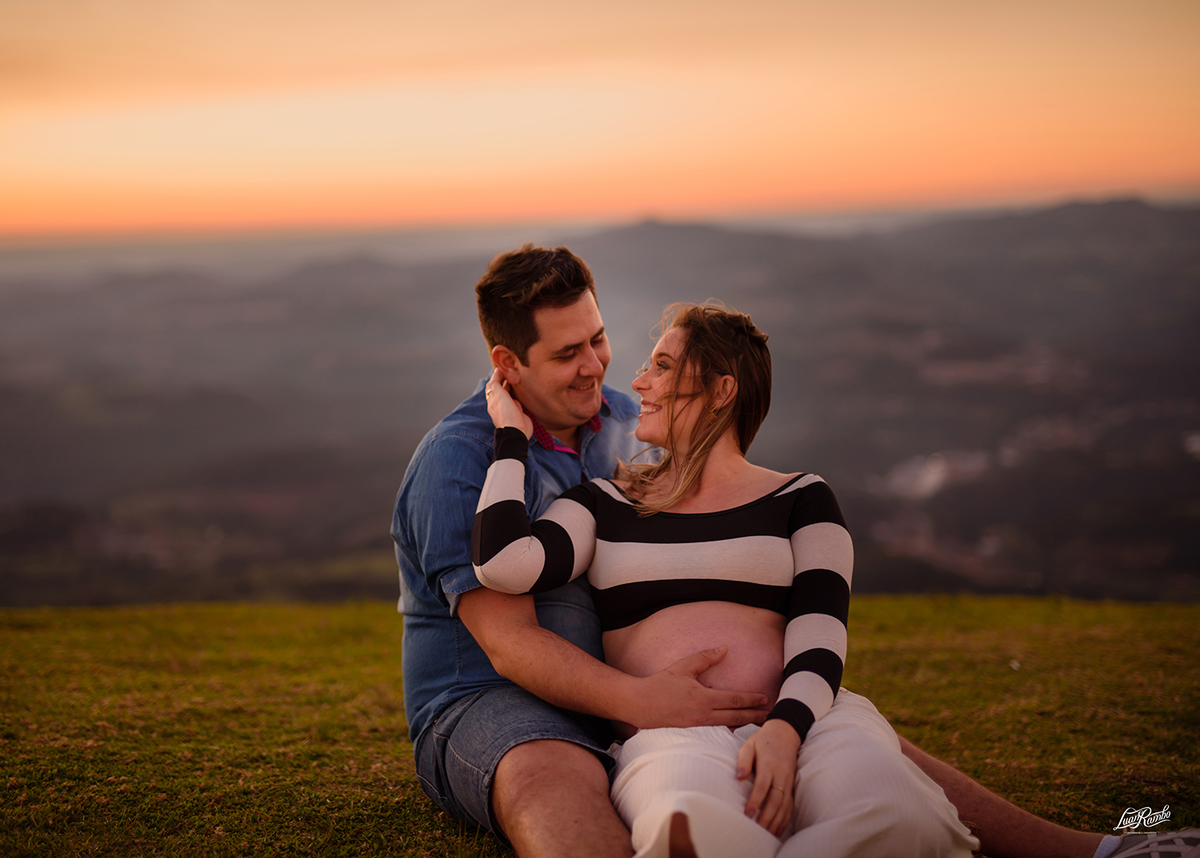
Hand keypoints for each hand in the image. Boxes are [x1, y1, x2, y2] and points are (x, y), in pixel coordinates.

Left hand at [485, 368, 532, 438]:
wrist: (516, 431)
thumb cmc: (506, 414)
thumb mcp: (499, 396)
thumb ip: (496, 385)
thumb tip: (495, 374)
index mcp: (493, 400)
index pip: (492, 385)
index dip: (496, 375)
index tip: (502, 366)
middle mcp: (501, 403)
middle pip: (500, 388)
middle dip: (504, 379)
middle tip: (510, 369)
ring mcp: (510, 406)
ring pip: (510, 392)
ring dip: (511, 384)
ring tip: (516, 375)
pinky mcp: (519, 410)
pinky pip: (518, 398)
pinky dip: (518, 391)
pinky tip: (522, 387)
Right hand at [626, 646, 770, 730]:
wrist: (640, 705)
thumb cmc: (661, 684)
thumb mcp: (683, 666)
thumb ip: (705, 657)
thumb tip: (724, 648)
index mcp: (704, 699)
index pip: (735, 700)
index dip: (752, 699)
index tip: (765, 698)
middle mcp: (704, 715)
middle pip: (736, 717)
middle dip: (754, 716)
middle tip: (770, 716)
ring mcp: (698, 727)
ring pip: (727, 727)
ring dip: (744, 725)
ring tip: (758, 724)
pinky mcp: (692, 733)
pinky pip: (716, 732)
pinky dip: (728, 730)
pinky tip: (735, 730)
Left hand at [736, 719, 800, 835]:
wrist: (785, 733)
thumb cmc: (763, 741)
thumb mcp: (749, 744)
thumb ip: (743, 760)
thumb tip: (738, 776)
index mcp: (769, 764)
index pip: (763, 785)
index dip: (755, 801)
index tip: (748, 814)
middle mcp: (781, 774)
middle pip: (776, 799)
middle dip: (767, 816)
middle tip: (757, 830)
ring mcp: (788, 781)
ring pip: (785, 804)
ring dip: (776, 820)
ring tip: (767, 834)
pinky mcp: (792, 785)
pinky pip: (790, 804)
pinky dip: (785, 818)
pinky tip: (778, 829)